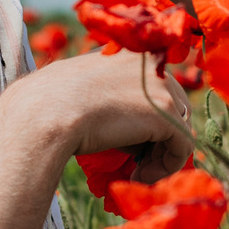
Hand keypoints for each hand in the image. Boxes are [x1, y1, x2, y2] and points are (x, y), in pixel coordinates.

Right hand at [18, 50, 194, 182]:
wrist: (46, 112)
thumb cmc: (53, 103)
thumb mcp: (89, 88)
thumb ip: (116, 94)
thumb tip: (132, 122)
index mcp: (133, 51)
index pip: (158, 88)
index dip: (150, 120)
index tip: (134, 143)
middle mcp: (153, 63)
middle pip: (176, 107)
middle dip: (159, 138)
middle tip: (138, 162)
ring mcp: (162, 86)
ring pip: (180, 128)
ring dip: (162, 155)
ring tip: (137, 173)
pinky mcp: (166, 113)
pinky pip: (182, 147)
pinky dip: (166, 167)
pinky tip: (140, 177)